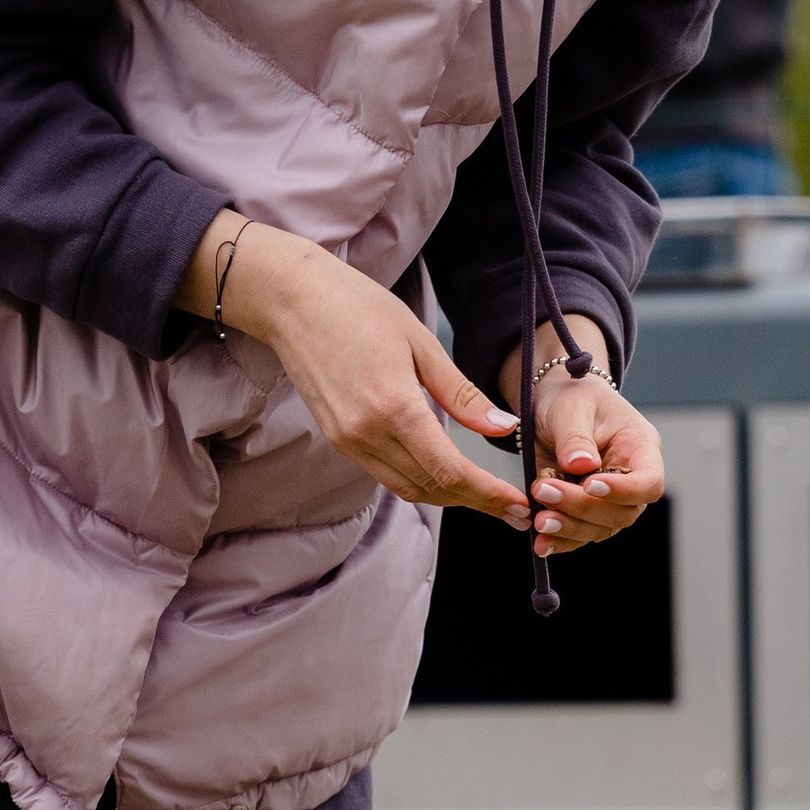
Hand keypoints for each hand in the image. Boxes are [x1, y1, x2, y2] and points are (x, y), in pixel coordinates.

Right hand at [180, 217, 529, 526]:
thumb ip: (461, 393)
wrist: (291, 300)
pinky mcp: (337, 438)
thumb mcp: (420, 342)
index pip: (449, 470)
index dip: (487, 493)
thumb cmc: (357, 307)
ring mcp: (348, 440)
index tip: (518, 504)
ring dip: (448, 497)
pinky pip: (385, 474)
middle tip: (514, 509)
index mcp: (393, 407)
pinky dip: (419, 481)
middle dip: (476, 502)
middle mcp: (366, 433)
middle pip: (431, 488)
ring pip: (407, 488)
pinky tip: (443, 475)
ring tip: (486, 498)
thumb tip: (503, 428)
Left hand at [501, 327, 664, 563]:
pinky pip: (579, 534)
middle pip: (621, 512)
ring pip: (599, 529)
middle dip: (582, 508)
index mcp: (640, 448)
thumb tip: (581, 465)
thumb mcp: (571, 406)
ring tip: (539, 521)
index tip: (591, 484)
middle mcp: (630, 479)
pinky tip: (540, 543)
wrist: (553, 403)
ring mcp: (609, 499)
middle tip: (544, 491)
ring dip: (569, 529)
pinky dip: (560, 540)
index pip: (649, 482)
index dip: (625, 491)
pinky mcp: (584, 510)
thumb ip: (576, 437)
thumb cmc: (571, 396)